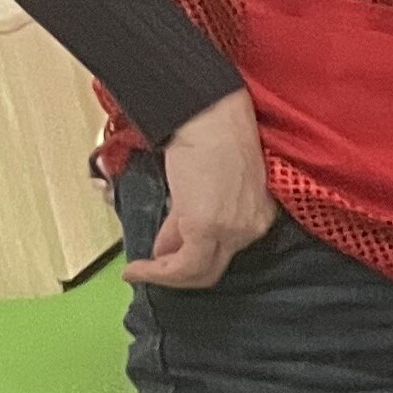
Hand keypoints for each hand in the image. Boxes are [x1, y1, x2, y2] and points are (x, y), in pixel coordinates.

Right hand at [133, 91, 272, 289]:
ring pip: (198, 273)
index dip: (190, 259)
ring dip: (163, 276)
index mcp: (257, 215)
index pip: (225, 253)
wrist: (209, 116)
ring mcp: (233, 230)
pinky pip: (183, 266)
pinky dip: (156, 273)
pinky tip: (135, 269)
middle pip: (214, 270)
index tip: (164, 258)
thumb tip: (165, 245)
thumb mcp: (205, 186)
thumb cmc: (210, 138)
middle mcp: (252, 228)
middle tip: (148, 272)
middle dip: (176, 275)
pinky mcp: (208, 228)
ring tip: (137, 271)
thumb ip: (187, 218)